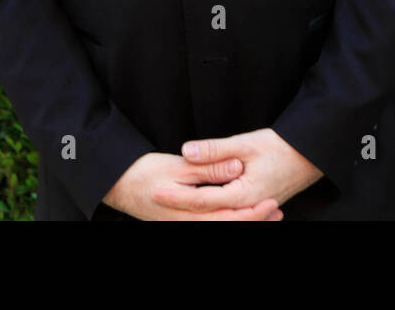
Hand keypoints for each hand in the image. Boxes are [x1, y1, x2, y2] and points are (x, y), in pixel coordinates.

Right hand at [102, 151, 283, 219]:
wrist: (117, 185)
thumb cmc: (144, 173)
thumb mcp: (177, 166)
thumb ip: (208, 168)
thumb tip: (236, 168)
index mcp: (187, 213)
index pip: (227, 218)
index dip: (252, 212)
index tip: (271, 201)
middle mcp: (186, 225)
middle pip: (226, 227)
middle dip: (254, 220)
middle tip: (277, 210)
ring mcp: (183, 227)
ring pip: (219, 228)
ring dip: (244, 221)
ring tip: (269, 214)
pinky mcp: (181, 224)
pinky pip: (209, 226)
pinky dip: (227, 220)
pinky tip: (239, 212)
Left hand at [166, 128, 322, 213]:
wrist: (311, 155)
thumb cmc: (282, 148)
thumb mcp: (246, 143)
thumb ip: (215, 150)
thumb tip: (187, 151)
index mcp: (244, 196)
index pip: (202, 201)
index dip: (176, 195)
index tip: (155, 190)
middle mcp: (247, 208)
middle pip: (207, 215)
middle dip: (180, 207)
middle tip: (155, 198)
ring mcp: (252, 210)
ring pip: (218, 218)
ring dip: (196, 213)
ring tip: (172, 205)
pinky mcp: (255, 206)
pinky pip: (229, 215)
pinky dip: (213, 213)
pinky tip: (201, 209)